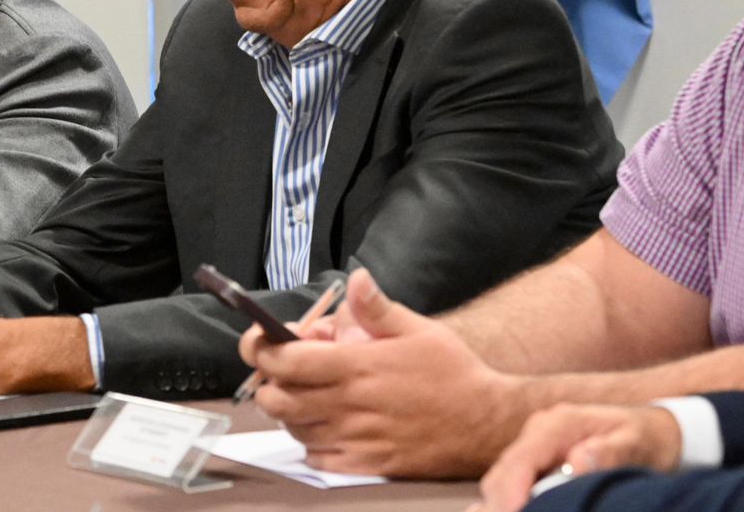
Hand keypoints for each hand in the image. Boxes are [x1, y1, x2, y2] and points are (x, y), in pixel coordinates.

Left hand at [246, 268, 542, 477]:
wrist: (485, 423)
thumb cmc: (452, 373)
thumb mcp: (418, 329)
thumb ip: (377, 308)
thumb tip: (356, 280)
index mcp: (357, 367)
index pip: (285, 359)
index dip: (260, 349)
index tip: (258, 341)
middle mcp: (349, 405)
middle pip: (276, 397)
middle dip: (269, 379)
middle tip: (286, 368)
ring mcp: (354, 438)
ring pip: (292, 427)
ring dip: (290, 409)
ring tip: (311, 392)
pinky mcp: (364, 463)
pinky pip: (316, 456)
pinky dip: (310, 439)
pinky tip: (329, 422)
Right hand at [471, 404, 681, 511]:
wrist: (650, 429)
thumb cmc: (645, 438)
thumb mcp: (636, 444)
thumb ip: (609, 452)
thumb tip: (576, 464)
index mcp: (558, 424)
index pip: (521, 460)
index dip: (510, 492)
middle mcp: (538, 432)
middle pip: (502, 474)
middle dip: (499, 505)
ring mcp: (533, 446)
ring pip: (500, 482)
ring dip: (501, 505)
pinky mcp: (536, 462)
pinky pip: (511, 485)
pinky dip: (509, 503)